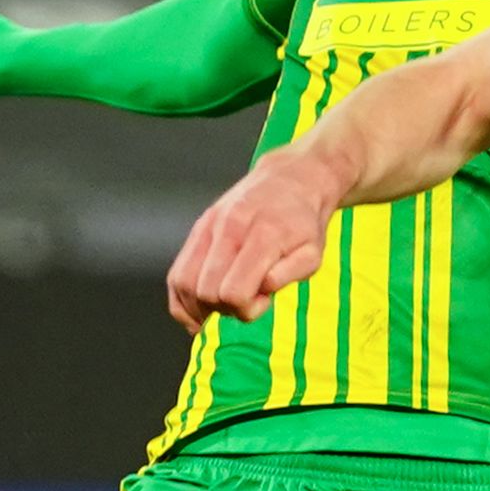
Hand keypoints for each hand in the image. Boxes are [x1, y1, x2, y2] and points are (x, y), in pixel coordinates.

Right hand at [165, 147, 340, 326]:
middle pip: (205, 291)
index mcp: (262, 236)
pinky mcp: (198, 229)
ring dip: (199, 306)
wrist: (290, 180)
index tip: (262, 302)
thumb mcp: (312, 254)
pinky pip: (176, 272)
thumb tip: (260, 290)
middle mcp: (229, 228)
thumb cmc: (303, 222)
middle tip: (246, 301)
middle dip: (225, 309)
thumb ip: (288, 275)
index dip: (246, 310)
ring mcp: (209, 227)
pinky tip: (196, 311)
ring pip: (183, 282)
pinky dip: (181, 299)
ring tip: (223, 304)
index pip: (234, 292)